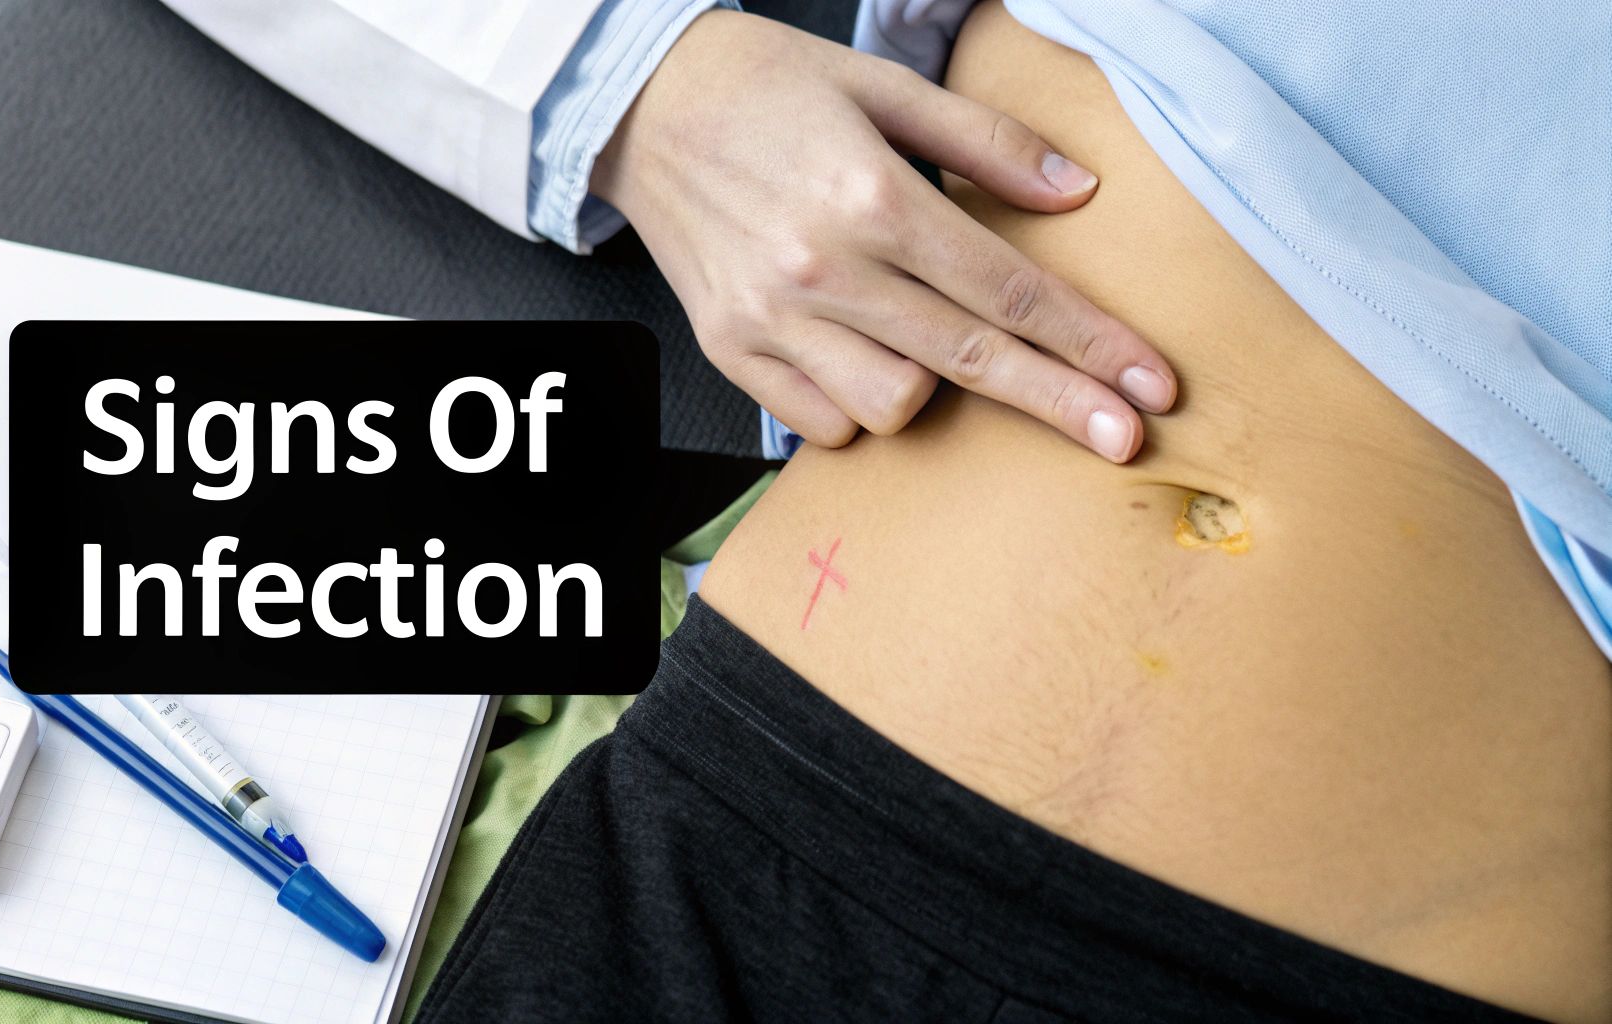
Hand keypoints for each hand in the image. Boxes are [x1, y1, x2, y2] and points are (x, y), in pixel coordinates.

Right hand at [590, 10, 1175, 460]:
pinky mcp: (732, 351)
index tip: (1149, 383)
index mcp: (871, 197)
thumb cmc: (767, 86)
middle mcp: (823, 269)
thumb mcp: (883, 86)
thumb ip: (986, 143)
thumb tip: (1075, 193)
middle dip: (1060, 401)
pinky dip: (859, 404)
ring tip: (924, 335)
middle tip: (1126, 438)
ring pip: (895, 405)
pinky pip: (825, 422)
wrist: (640, 105)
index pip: (1007, 288)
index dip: (1090, 341)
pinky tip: (862, 355)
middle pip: (972, 359)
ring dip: (934, 384)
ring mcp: (772, 319)